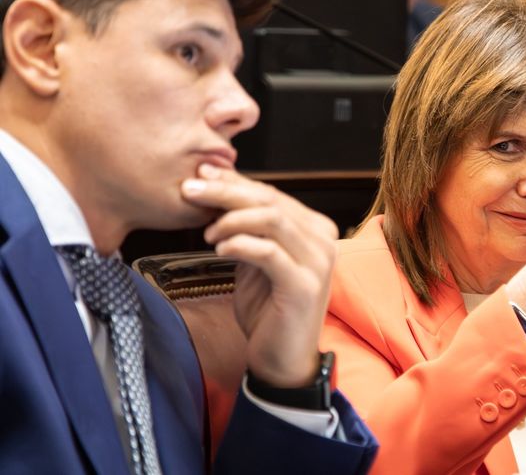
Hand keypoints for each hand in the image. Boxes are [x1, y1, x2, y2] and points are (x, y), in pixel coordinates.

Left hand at [181, 163, 337, 387]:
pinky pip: (268, 252)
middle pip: (270, 201)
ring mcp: (318, 262)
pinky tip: (219, 247)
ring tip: (205, 231)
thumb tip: (218, 189)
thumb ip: (247, 229)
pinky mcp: (304, 285)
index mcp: (314, 229)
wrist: (283, 360)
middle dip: (226, 192)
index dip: (235, 182)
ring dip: (231, 218)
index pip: (272, 194)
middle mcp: (323, 240)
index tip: (200, 177)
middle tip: (190, 190)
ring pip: (271, 219)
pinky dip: (240, 243)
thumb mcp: (255, 261)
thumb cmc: (268, 310)